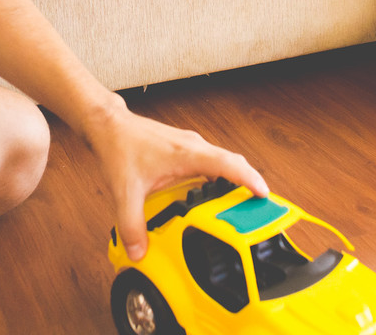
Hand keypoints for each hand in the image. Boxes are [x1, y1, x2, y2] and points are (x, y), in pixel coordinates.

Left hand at [83, 103, 268, 261]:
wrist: (110, 126)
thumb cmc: (120, 146)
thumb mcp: (125, 191)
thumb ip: (132, 224)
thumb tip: (140, 250)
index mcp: (187, 153)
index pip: (228, 164)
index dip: (249, 179)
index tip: (264, 194)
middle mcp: (194, 146)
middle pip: (233, 162)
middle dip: (250, 182)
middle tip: (260, 207)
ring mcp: (191, 146)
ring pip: (223, 161)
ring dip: (236, 180)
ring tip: (242, 204)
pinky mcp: (186, 149)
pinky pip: (212, 162)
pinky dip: (220, 177)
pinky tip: (213, 195)